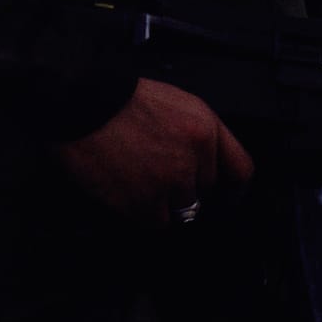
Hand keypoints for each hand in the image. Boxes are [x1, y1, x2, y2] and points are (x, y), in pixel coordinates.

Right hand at [55, 78, 253, 226]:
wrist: (81, 105)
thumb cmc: (120, 99)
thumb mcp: (176, 102)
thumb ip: (198, 133)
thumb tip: (205, 163)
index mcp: (205, 127)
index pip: (240, 169)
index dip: (233, 187)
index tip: (226, 195)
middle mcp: (195, 156)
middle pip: (205, 191)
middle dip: (185, 186)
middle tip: (158, 174)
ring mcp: (171, 182)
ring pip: (182, 209)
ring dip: (164, 201)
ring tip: (139, 180)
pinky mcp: (145, 202)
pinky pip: (156, 222)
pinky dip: (143, 213)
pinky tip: (128, 193)